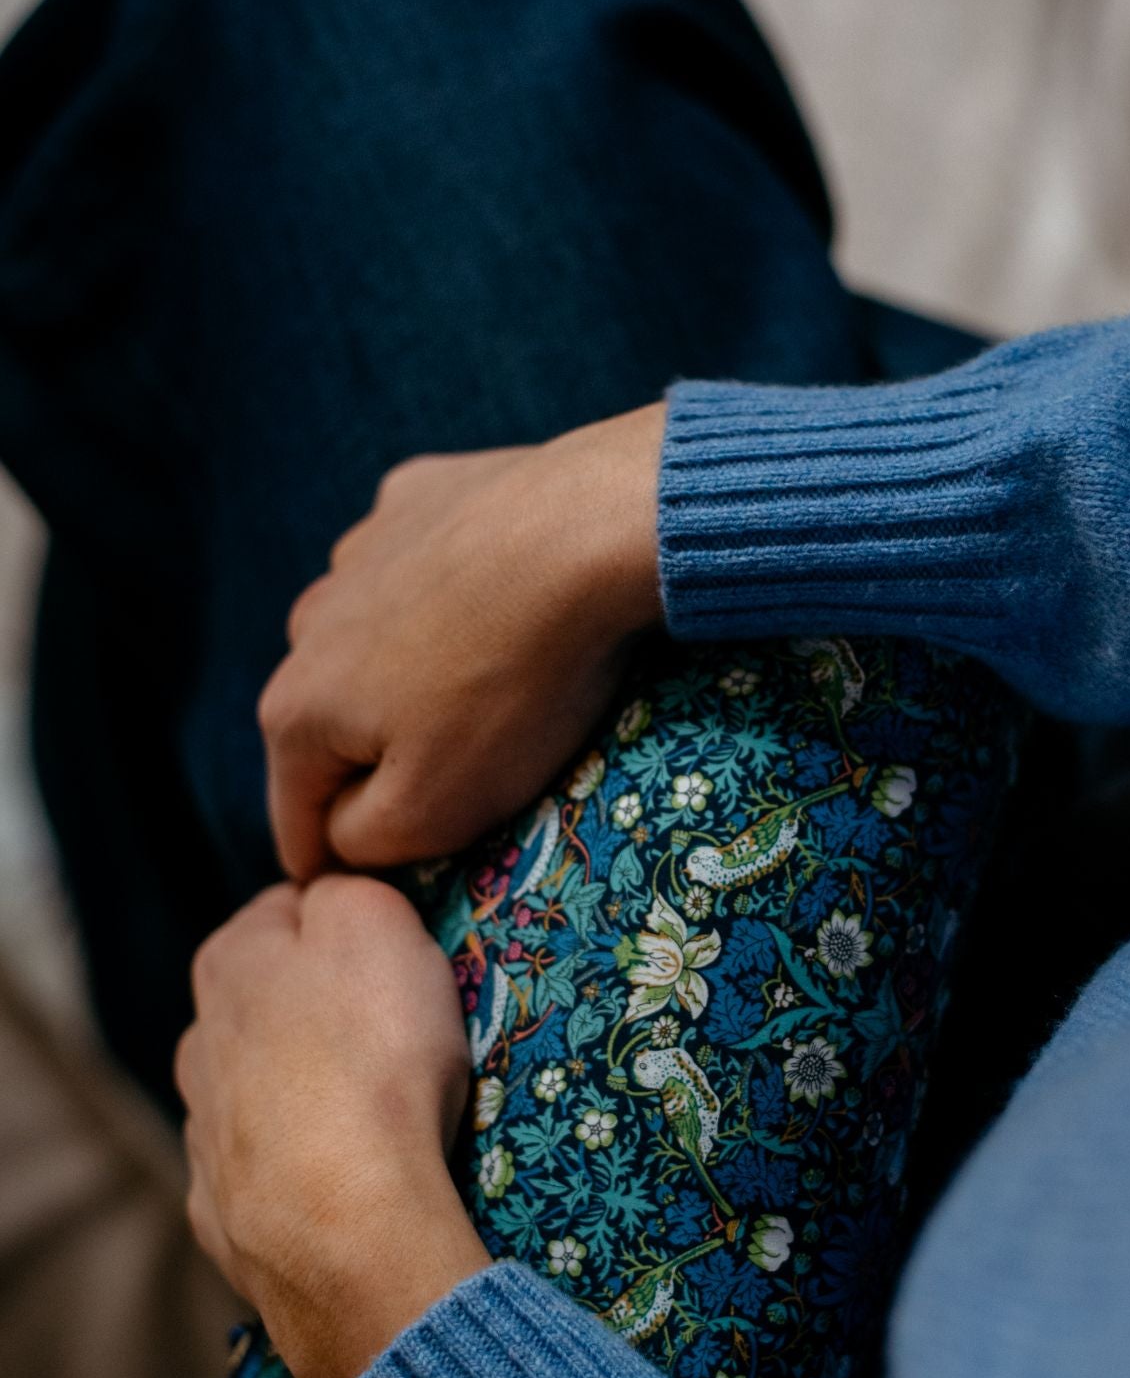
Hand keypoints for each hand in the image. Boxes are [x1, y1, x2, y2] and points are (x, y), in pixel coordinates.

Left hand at [176, 875, 489, 1377]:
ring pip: (264, 1090)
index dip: (351, 924)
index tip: (400, 955)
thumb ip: (350, 891)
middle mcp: (198, 1043)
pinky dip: (305, 1171)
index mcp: (228, 961)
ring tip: (384, 1118)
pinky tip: (350, 1181)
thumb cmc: (371, 1058)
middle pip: (273, 1002)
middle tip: (402, 1036)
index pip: (289, 908)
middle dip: (327, 1010)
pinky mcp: (224, 1214)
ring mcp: (205, 1135)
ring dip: (310, 1093)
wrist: (349, 1226)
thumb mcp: (377, 922)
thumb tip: (336, 897)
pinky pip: (271, 1173)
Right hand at [261, 402, 665, 880]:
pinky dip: (457, 593)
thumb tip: (342, 837)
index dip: (346, 866)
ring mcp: (361, 550)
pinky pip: (427, 569)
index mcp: (293, 709)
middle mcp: (306, 624)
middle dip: (390, 763)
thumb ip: (364, 843)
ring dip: (419, 676)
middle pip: (338, 731)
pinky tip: (511, 600)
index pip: (299, 824)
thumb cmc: (514, 687)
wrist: (587, 529)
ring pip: (379, 645)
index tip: (407, 880)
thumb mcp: (435, 810)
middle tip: (476, 776)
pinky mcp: (419, 496)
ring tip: (502, 684)